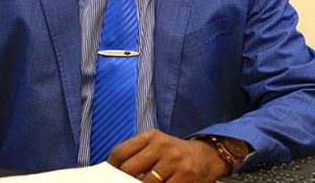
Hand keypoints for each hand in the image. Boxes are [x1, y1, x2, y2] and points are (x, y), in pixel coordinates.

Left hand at [107, 129, 228, 182]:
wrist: (208, 156)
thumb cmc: (175, 155)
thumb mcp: (156, 146)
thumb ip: (137, 155)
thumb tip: (113, 172)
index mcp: (151, 136)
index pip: (120, 152)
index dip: (110, 168)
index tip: (106, 178)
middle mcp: (162, 145)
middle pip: (129, 169)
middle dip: (123, 182)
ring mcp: (174, 161)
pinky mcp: (186, 175)